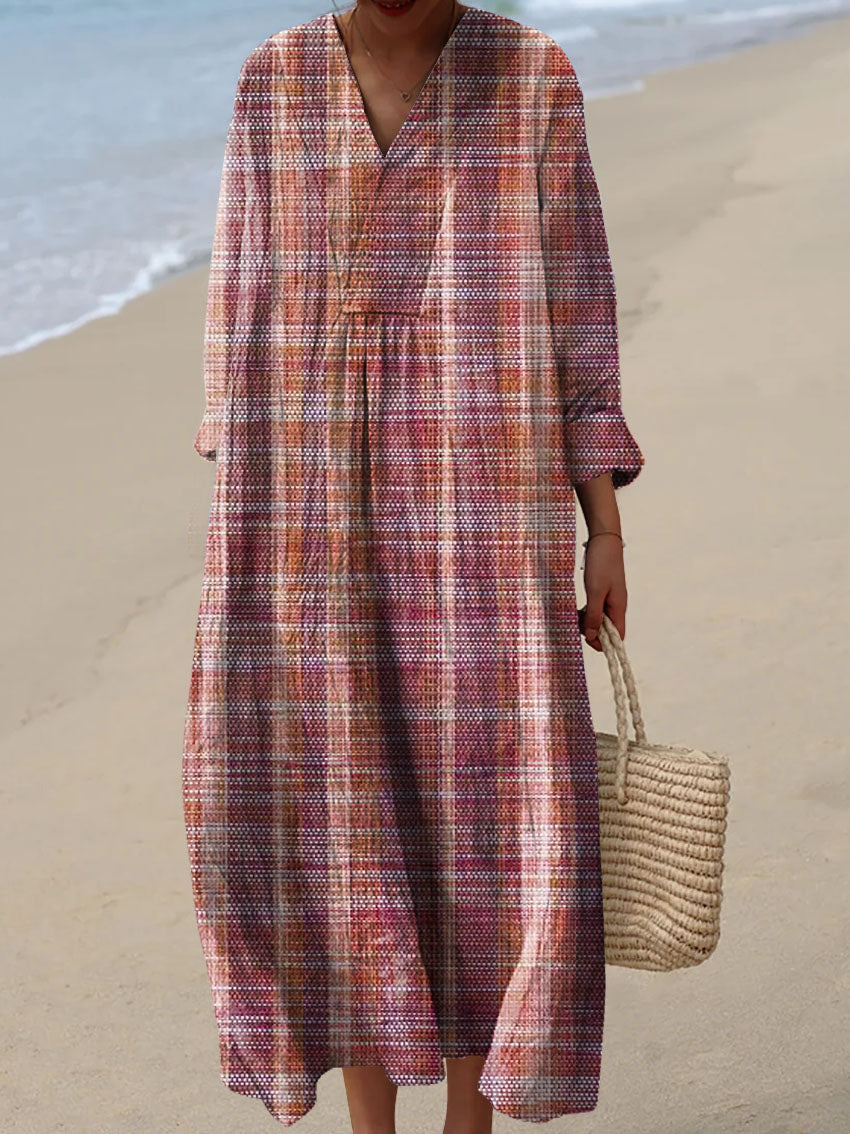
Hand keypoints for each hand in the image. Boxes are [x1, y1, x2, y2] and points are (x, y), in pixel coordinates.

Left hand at [577, 533, 626, 651]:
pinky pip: (595, 608)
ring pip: (600, 619)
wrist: (603, 539)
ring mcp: (610, 598)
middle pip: (607, 629)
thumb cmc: (601, 563)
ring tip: (575, 616)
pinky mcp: (602, 591)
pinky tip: (577, 609)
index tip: (587, 642)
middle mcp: (616, 605)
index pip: (618, 636)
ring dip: (587, 621)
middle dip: (592, 632)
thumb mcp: (595, 591)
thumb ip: (594, 615)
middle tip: (576, 625)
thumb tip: (592, 636)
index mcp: (619, 607)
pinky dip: (586, 611)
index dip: (604, 644)